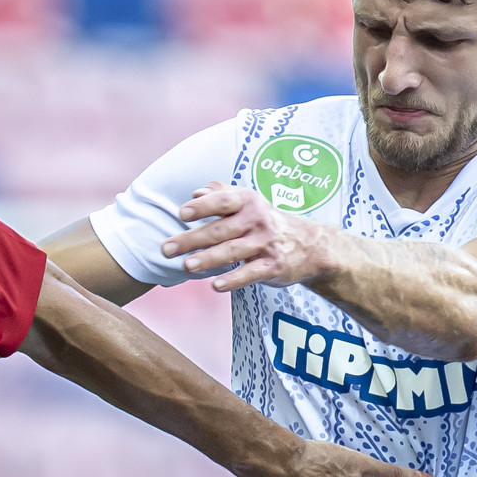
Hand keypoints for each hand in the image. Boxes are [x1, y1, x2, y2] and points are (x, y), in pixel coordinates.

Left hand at [161, 182, 342, 292]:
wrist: (310, 245)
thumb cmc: (267, 222)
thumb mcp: (249, 202)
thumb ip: (222, 194)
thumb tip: (196, 191)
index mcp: (248, 201)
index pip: (223, 201)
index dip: (203, 206)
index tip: (182, 214)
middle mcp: (257, 220)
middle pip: (221, 230)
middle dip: (192, 239)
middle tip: (167, 249)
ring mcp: (265, 243)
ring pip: (232, 252)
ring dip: (208, 259)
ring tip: (186, 266)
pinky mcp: (273, 266)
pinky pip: (250, 273)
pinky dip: (233, 280)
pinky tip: (215, 286)